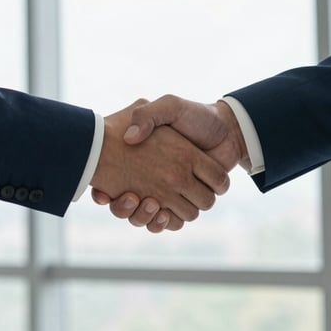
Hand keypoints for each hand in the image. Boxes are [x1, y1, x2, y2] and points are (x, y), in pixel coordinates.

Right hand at [90, 100, 230, 223]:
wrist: (227, 129)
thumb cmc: (196, 116)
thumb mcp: (169, 107)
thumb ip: (148, 115)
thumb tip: (130, 138)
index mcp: (144, 160)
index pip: (111, 185)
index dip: (104, 193)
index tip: (102, 193)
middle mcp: (154, 179)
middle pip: (128, 208)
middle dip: (126, 208)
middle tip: (131, 196)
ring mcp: (170, 193)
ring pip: (148, 218)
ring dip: (145, 216)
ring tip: (149, 201)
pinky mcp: (187, 203)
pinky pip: (171, 223)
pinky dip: (164, 222)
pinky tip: (163, 211)